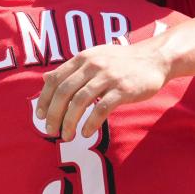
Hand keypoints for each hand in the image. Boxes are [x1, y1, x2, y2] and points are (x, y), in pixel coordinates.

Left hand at [36, 40, 170, 140]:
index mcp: (82, 58)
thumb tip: (45, 79)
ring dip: (69, 122)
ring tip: (66, 136)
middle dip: (54, 114)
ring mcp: (108, 77)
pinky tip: (86, 133)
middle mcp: (93, 65)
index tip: (40, 116)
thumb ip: (71, 69)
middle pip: (64, 92)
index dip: (44, 99)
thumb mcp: (94, 57)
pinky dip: (91, 123)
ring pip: (80, 101)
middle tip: (51, 131)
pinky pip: (102, 109)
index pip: (55, 79)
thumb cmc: (122, 62)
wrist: (154, 59)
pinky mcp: (123, 90)